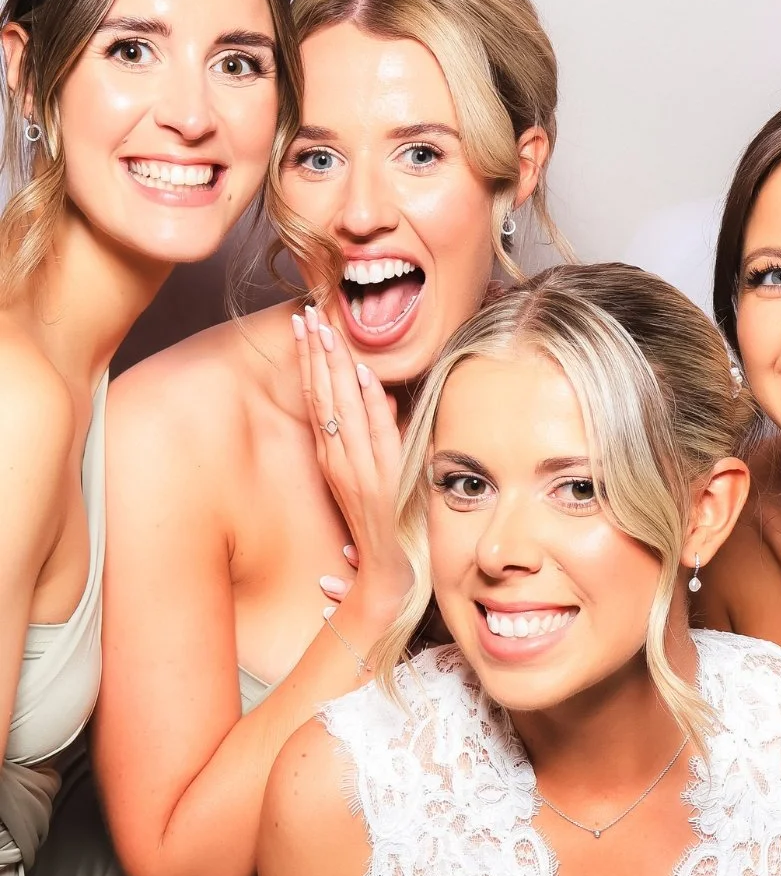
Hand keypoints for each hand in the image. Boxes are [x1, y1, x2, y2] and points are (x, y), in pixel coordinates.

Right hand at [293, 306, 409, 611]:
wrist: (381, 562)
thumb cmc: (374, 514)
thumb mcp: (368, 466)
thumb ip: (372, 430)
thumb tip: (378, 394)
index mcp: (330, 451)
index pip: (316, 395)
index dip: (310, 359)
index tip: (305, 324)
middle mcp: (335, 455)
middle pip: (322, 395)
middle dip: (316, 352)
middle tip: (308, 313)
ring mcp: (353, 466)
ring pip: (340, 410)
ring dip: (334, 369)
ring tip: (327, 332)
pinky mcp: (373, 479)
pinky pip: (372, 436)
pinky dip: (368, 407)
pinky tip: (364, 378)